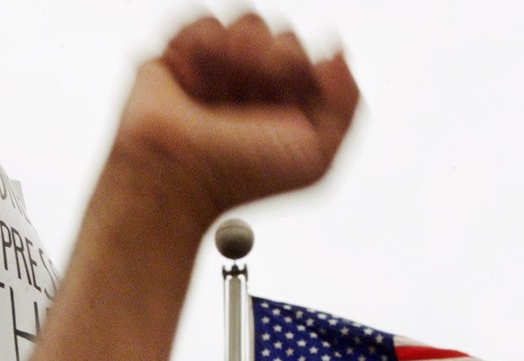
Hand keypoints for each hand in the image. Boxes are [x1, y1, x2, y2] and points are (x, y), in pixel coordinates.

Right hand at [112, 14, 358, 226]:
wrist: (176, 175)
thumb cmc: (239, 178)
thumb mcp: (315, 157)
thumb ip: (347, 104)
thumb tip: (336, 54)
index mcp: (284, 104)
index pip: (309, 58)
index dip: (299, 70)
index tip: (279, 103)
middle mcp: (252, 85)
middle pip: (281, 34)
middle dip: (271, 60)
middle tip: (247, 95)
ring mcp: (217, 69)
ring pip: (247, 21)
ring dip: (238, 50)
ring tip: (219, 86)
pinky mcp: (178, 56)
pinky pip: (202, 20)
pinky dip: (201, 44)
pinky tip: (195, 77)